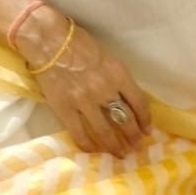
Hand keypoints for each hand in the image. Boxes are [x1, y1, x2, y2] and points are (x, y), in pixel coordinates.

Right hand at [15, 9, 150, 157]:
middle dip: (133, 136)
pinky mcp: (65, 109)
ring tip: (119, 154)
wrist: (49, 41)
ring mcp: (84, 101)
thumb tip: (123, 100)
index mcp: (118, 74)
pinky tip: (93, 151)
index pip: (139, 102)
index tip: (147, 130)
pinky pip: (80, 134)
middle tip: (136, 147)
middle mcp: (105, 90)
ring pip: (105, 132)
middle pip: (125, 120)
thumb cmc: (78, 43)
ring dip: (114, 146)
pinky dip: (88, 146)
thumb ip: (116, 78)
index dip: (145, 119)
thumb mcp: (106, 57)